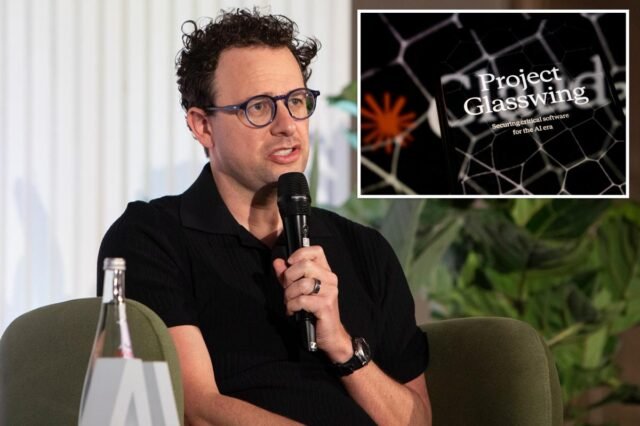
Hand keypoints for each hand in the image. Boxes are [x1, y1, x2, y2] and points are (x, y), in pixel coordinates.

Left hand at [273, 246, 352, 361]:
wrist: (329, 335)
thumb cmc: (314, 312)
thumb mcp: (297, 290)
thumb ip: (287, 276)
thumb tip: (277, 262)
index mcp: (325, 272)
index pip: (316, 251)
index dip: (300, 253)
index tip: (290, 263)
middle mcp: (330, 279)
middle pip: (305, 265)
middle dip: (289, 278)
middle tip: (287, 290)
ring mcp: (330, 291)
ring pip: (302, 283)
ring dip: (289, 295)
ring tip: (290, 303)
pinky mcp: (326, 304)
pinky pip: (302, 300)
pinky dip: (292, 306)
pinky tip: (293, 311)